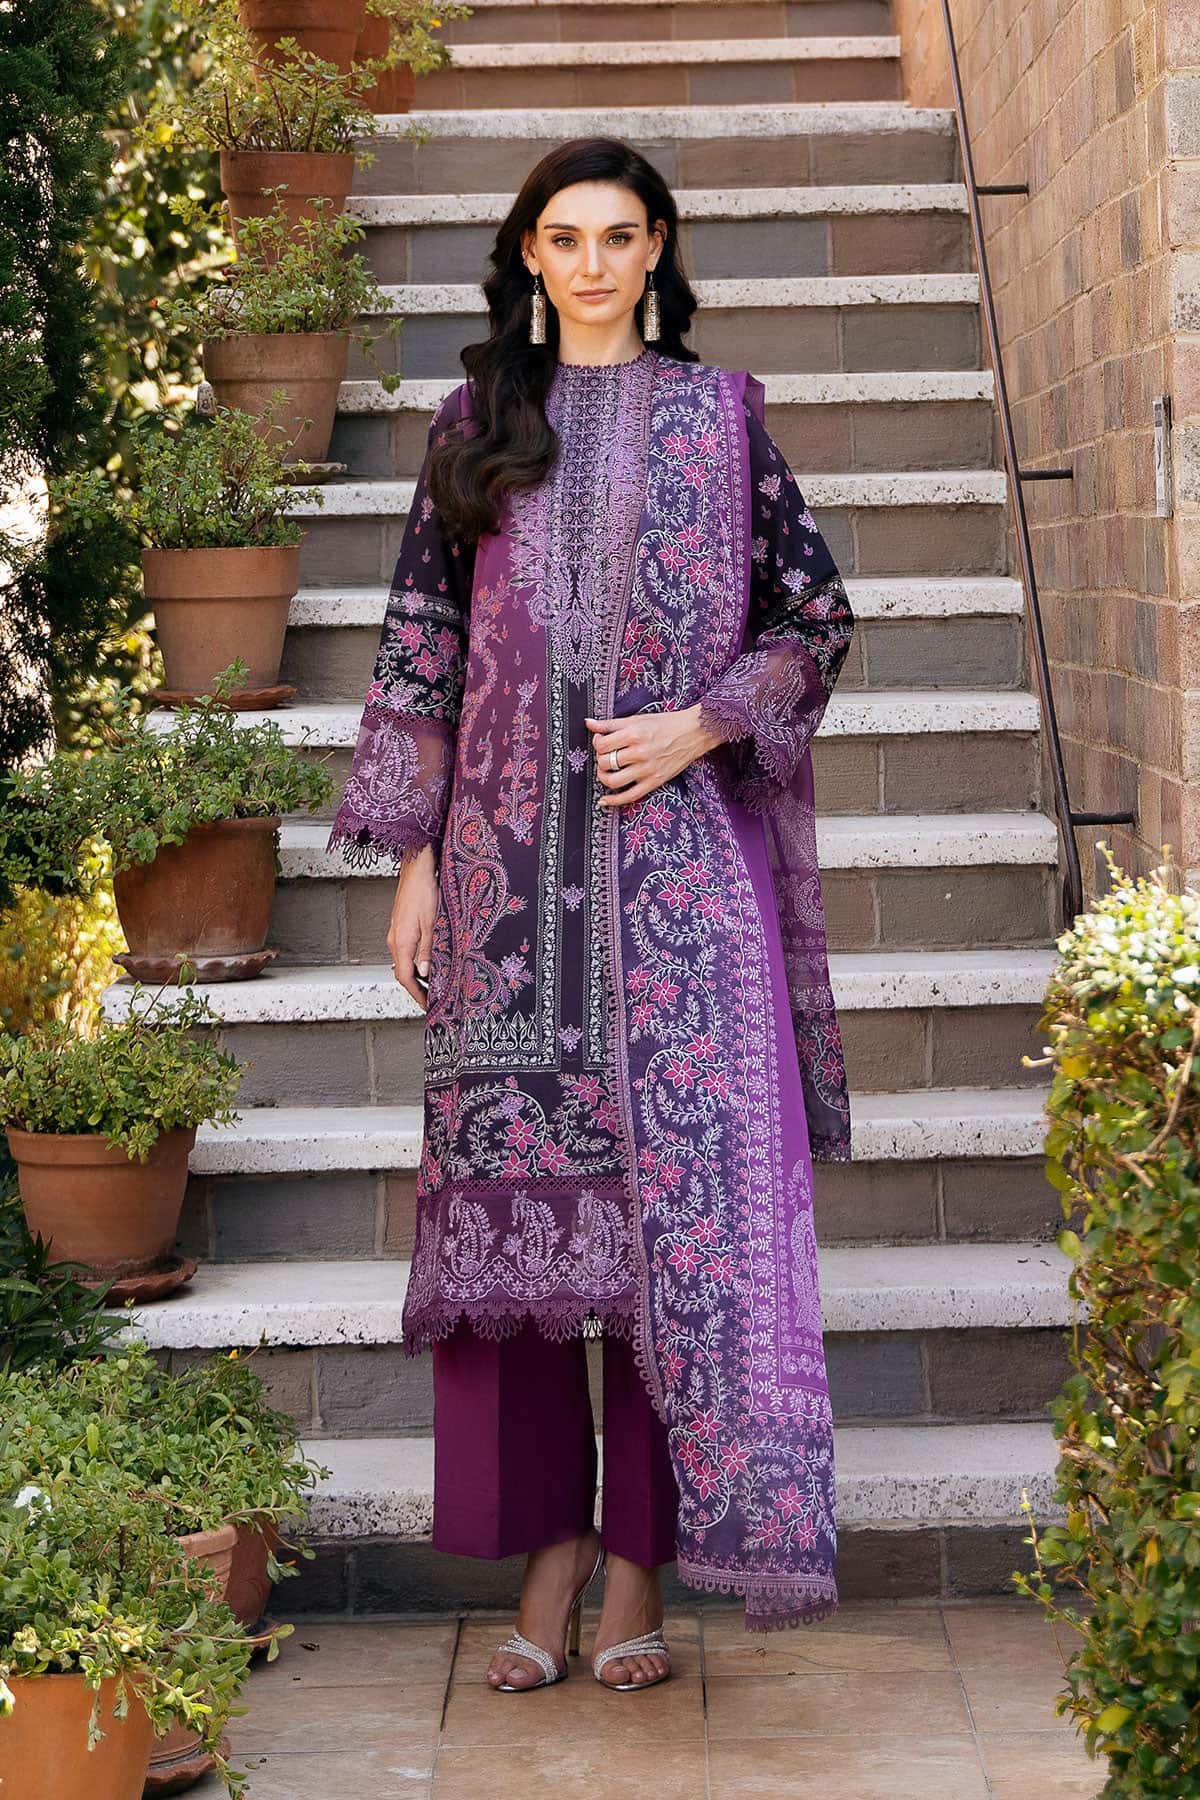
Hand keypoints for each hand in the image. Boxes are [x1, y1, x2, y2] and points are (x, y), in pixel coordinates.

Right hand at [386, 841, 438, 1010]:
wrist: (416, 870)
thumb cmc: (424, 892)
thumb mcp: (431, 924)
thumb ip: (428, 951)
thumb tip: (424, 973)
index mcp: (401, 942)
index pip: (405, 978)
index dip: (416, 994)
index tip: (426, 1005)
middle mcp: (394, 939)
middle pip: (402, 973)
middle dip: (415, 988)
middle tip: (430, 998)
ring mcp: (395, 933)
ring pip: (402, 962)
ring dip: (414, 975)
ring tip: (430, 984)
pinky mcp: (399, 926)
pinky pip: (403, 951)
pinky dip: (413, 962)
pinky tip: (425, 962)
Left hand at [584, 705, 726, 809]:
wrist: (693, 732)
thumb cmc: (665, 724)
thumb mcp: (637, 719)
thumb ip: (610, 724)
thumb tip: (589, 723)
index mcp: (633, 734)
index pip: (601, 745)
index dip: (596, 744)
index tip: (601, 742)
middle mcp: (639, 753)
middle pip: (605, 763)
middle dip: (600, 760)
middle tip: (606, 756)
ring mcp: (646, 769)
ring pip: (613, 781)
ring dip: (603, 778)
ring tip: (606, 772)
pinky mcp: (654, 781)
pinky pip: (630, 796)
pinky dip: (614, 800)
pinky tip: (604, 800)